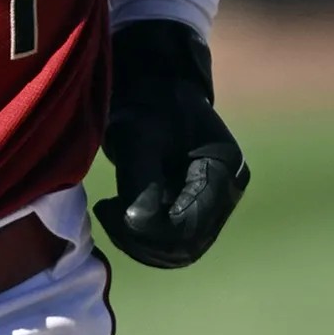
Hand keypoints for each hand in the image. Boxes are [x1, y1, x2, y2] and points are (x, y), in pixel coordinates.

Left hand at [92, 20, 249, 267]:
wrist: (154, 85)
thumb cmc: (148, 101)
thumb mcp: (140, 134)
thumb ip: (141, 180)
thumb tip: (138, 224)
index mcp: (224, 170)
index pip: (192, 222)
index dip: (152, 230)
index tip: (113, 211)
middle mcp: (227, 192)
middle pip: (189, 243)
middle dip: (144, 240)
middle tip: (106, 215)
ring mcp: (212, 203)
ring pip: (180, 249)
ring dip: (141, 243)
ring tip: (109, 214)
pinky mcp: (193, 206)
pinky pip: (172, 238)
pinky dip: (142, 236)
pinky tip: (116, 212)